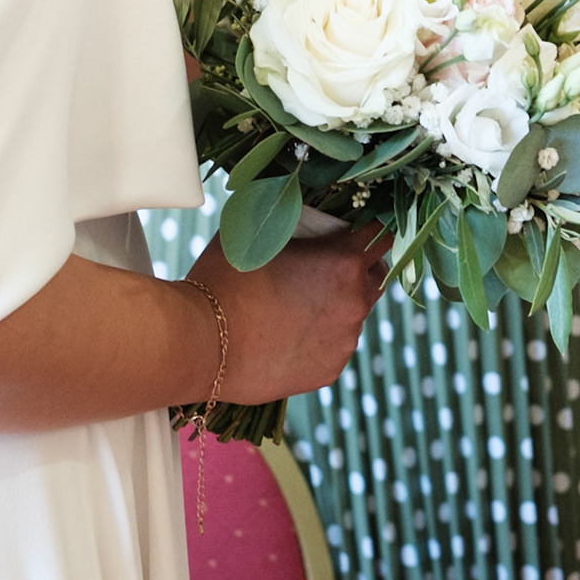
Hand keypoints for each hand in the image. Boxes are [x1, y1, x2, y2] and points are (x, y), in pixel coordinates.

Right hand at [188, 227, 387, 403]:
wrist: (198, 343)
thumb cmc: (222, 279)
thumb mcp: (257, 233)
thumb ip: (290, 222)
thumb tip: (296, 208)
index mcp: (344, 262)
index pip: (381, 235)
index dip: (370, 229)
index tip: (356, 229)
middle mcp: (354, 302)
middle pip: (375, 277)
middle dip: (358, 268)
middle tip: (327, 266)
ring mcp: (345, 340)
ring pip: (355, 314)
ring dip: (337, 305)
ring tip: (297, 306)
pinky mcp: (330, 371)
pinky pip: (336, 346)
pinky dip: (321, 338)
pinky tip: (289, 336)